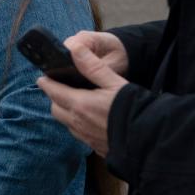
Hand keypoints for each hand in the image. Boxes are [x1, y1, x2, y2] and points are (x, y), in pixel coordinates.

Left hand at [38, 38, 127, 156]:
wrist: (151, 138)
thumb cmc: (133, 107)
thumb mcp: (114, 81)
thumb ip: (91, 66)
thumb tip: (73, 48)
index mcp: (79, 104)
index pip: (53, 91)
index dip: (46, 83)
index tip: (43, 77)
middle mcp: (77, 123)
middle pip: (55, 108)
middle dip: (54, 97)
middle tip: (60, 87)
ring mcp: (85, 137)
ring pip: (65, 122)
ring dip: (65, 111)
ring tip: (74, 101)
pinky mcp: (94, 146)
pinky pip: (78, 133)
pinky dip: (77, 124)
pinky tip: (89, 119)